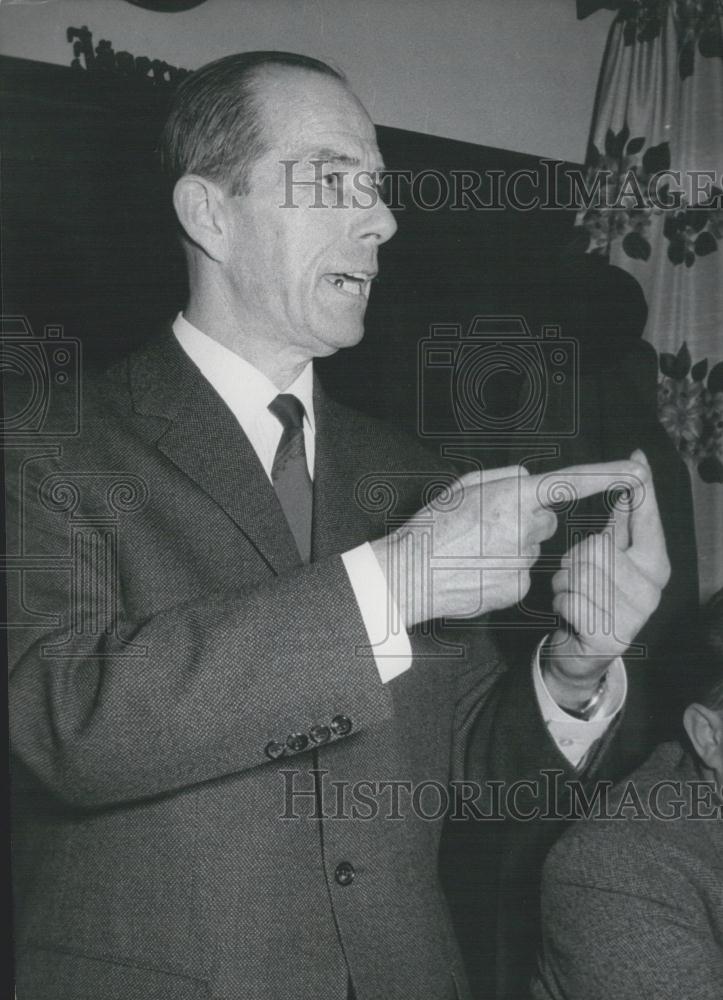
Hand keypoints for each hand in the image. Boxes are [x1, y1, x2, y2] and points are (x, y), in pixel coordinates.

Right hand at [371, 458, 647, 628]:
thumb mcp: (462, 487)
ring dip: (511, 548)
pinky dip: (504, 572)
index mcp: (512, 497)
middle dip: (526, 522)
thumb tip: (529, 479)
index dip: (605, 476)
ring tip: (475, 552)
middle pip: (546, 521)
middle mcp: (524, 528)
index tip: (635, 472)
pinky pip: (521, 574)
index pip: (570, 483)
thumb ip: (503, 479)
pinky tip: (477, 572)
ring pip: (531, 550)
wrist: (410, 575)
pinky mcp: (518, 588)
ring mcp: (523, 561)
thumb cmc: (431, 527)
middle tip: (487, 528)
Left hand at [542, 450, 670, 708]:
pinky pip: (568, 600)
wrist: (583, 653)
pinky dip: (559, 603)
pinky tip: (571, 614)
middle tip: (578, 574)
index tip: (636, 460)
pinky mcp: (608, 638)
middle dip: (574, 557)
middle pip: (596, 546)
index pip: (647, 519)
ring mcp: (633, 617)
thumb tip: (635, 469)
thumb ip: (624, 519)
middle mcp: (652, 590)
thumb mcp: (612, 555)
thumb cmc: (595, 596)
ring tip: (574, 593)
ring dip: (564, 581)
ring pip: (579, 572)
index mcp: (655, 564)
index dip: (640, 489)